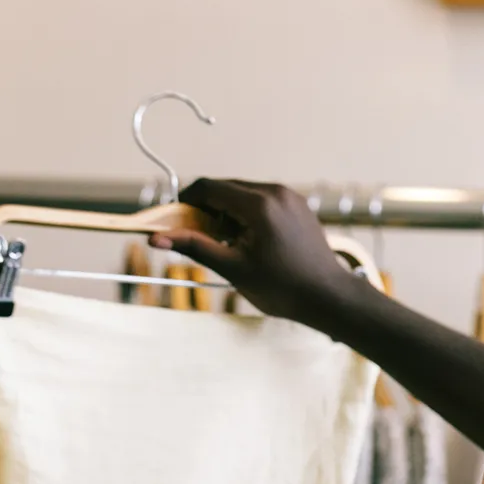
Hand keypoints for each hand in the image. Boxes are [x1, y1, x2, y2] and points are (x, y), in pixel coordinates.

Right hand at [151, 179, 364, 325]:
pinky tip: (248, 240)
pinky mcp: (298, 204)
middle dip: (207, 208)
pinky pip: (262, 199)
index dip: (186, 201)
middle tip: (201, 238)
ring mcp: (290, 196)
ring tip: (229, 244)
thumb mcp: (233, 268)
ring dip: (227, 211)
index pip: (209, 187)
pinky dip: (247, 213)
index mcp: (259, 205)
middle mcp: (276, 192)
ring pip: (243, 192)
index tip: (176, 222)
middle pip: (226, 187)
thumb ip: (194, 247)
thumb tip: (156, 239)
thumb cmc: (282, 288)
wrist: (327, 296)